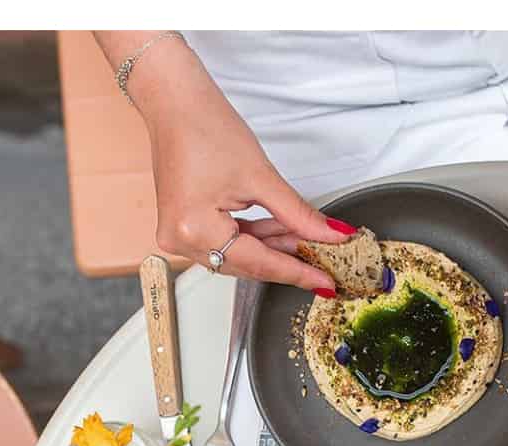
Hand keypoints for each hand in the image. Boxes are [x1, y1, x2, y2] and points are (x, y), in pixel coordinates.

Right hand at [101, 31, 350, 292]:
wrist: (174, 102)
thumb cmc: (207, 128)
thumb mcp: (262, 177)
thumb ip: (299, 215)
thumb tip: (333, 236)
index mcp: (195, 231)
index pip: (258, 263)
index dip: (297, 273)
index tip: (326, 283)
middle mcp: (180, 241)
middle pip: (246, 265)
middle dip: (287, 261)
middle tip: (324, 262)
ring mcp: (178, 235)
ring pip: (237, 256)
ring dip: (273, 249)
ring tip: (308, 243)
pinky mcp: (182, 225)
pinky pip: (225, 243)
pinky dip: (254, 239)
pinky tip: (281, 232)